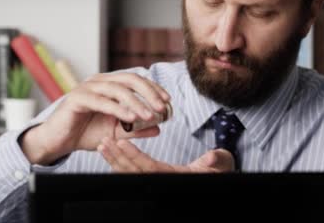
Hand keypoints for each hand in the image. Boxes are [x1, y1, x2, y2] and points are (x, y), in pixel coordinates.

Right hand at [21, 73, 170, 164]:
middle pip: (130, 79)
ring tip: (150, 115)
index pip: (136, 80)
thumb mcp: (116, 133)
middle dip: (149, 92)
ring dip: (136, 102)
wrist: (58, 142)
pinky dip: (119, 109)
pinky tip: (132, 117)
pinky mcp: (77, 98)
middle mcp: (99, 82)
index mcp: (109, 85)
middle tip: (163, 107)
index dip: (153, 88)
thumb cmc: (85, 133)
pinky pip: (103, 102)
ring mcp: (87, 88)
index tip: (168, 101)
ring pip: (118, 89)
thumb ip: (135, 129)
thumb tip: (159, 127)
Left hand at [98, 137, 235, 172]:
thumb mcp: (221, 164)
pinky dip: (120, 163)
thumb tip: (213, 157)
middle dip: (117, 158)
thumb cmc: (219, 170)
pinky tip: (111, 152)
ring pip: (130, 174)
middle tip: (103, 143)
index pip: (149, 168)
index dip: (134, 156)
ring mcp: (156, 182)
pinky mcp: (153, 178)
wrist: (219, 177)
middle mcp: (162, 182)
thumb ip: (216, 161)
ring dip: (115, 160)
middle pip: (134, 173)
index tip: (121, 142)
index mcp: (174, 178)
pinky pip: (133, 173)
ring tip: (102, 145)